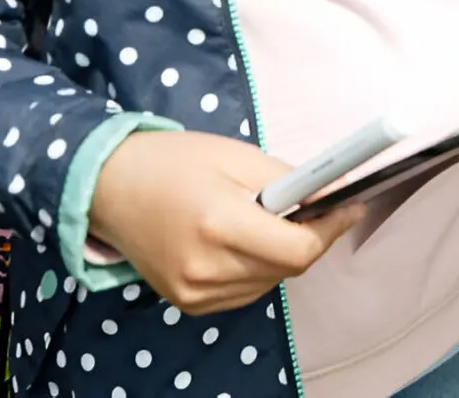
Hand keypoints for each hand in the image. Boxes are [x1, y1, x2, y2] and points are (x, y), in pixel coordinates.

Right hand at [87, 129, 364, 313]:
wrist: (106, 187)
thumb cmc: (172, 162)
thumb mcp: (235, 155)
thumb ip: (288, 180)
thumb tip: (334, 193)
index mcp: (219, 224)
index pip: (298, 249)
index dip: (332, 228)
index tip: (351, 205)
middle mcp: (206, 268)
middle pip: (288, 267)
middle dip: (312, 236)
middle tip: (318, 205)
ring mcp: (194, 292)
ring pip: (270, 281)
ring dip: (283, 253)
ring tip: (268, 218)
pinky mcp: (187, 303)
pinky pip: (245, 291)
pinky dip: (257, 268)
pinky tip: (243, 239)